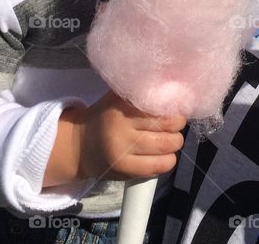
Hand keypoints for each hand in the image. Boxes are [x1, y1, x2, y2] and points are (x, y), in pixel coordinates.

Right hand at [71, 91, 185, 180]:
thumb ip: (141, 92)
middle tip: (176, 123)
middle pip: (166, 125)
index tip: (175, 108)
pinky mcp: (125, 170)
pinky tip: (163, 155)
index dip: (173, 107)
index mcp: (120, 106)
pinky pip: (159, 166)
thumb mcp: (118, 99)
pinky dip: (168, 160)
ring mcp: (122, 151)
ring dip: (175, 142)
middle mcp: (121, 128)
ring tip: (171, 138)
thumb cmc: (107, 117)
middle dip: (178, 124)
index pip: (158, 105)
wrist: (80, 146)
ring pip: (166, 146)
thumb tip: (174, 87)